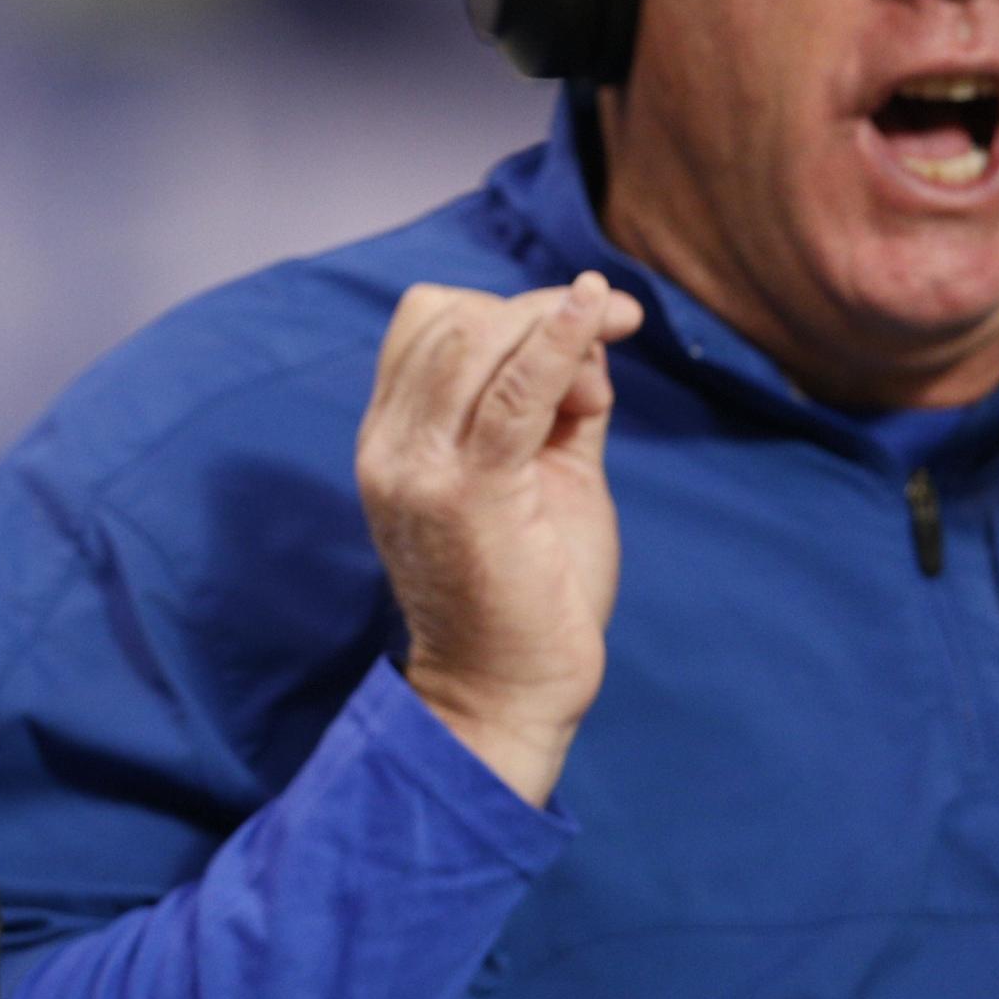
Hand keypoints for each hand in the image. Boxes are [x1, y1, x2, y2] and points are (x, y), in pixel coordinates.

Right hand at [356, 271, 643, 805]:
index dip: (506, 304)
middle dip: (538, 311)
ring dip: (553, 327)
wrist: (506, 694)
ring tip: (600, 371)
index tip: (585, 321)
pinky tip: (599, 312)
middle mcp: (391, 445)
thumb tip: (589, 334)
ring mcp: (419, 467)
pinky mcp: (468, 491)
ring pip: (479, 338)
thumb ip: (556, 401)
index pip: (429, 322)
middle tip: (607, 345)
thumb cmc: (529, 592)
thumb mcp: (543, 473)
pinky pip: (516, 388)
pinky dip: (559, 340)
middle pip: (455, 318)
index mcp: (393, 438)